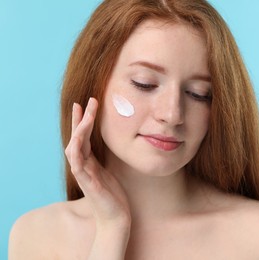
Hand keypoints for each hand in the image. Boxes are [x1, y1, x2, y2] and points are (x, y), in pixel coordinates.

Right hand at [65, 98, 130, 230]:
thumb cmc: (114, 197)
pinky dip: (76, 150)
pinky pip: (77, 163)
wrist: (116, 219)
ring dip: (79, 130)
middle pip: (78, 138)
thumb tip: (116, 144)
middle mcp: (84, 166)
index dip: (85, 121)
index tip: (88, 104)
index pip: (85, 137)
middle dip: (81, 119)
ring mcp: (83, 174)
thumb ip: (106, 160)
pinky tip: (79, 138)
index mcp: (91, 163)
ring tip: (86, 113)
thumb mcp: (111, 172)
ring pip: (74, 147)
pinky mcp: (86, 183)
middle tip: (86, 101)